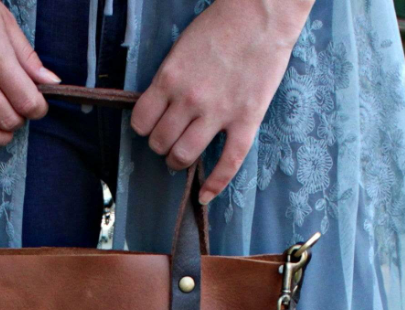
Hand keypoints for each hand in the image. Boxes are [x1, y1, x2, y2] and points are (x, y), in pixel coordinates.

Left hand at [130, 0, 313, 203]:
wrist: (263, 10)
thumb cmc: (221, 24)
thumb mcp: (181, 49)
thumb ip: (169, 81)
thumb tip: (160, 109)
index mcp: (169, 79)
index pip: (142, 122)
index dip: (144, 129)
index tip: (151, 127)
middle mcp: (189, 100)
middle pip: (161, 142)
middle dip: (161, 146)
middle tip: (169, 141)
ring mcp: (218, 113)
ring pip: (185, 156)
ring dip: (178, 162)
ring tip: (182, 158)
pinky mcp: (246, 121)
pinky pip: (227, 163)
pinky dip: (214, 184)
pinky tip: (204, 197)